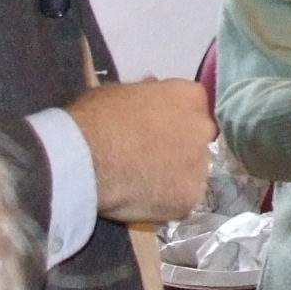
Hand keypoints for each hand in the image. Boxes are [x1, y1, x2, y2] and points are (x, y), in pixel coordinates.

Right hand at [68, 77, 216, 222]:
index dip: (174, 117)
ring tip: (145, 181)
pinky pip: (181, 200)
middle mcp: (203, 130)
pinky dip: (166, 201)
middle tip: (152, 156)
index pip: (193, 105)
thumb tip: (153, 88)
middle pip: (198, 139)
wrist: (87, 159)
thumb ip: (147, 93)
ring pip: (193, 172)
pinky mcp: (190, 199)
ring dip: (176, 175)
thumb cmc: (99, 116)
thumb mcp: (121, 90)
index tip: (157, 127)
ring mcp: (200, 166)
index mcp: (190, 96)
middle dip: (181, 146)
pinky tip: (144, 198)